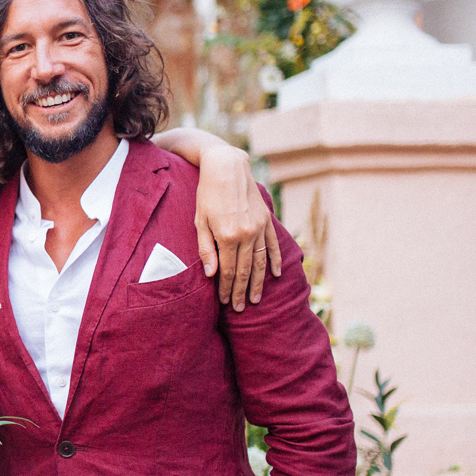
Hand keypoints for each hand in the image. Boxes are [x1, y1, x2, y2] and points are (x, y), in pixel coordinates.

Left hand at [194, 143, 280, 310]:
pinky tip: (275, 275)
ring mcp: (259, 227)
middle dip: (242, 291)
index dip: (227, 288)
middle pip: (245, 270)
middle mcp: (246, 234)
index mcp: (227, 236)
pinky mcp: (266, 220)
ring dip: (259, 282)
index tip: (226, 302)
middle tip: (241, 308)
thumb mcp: (200, 221)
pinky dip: (274, 261)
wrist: (227, 167)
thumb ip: (206, 249)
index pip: (229, 270)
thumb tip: (212, 275)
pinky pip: (272, 245)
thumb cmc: (207, 194)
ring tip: (256, 299)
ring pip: (260, 261)